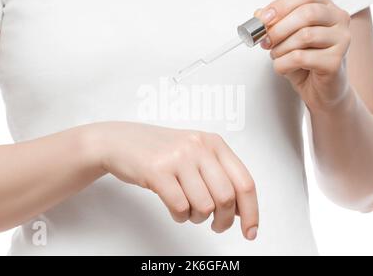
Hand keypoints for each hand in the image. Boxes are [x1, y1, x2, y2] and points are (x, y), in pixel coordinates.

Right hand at [89, 122, 258, 239]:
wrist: (120, 141)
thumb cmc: (161, 151)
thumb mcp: (195, 153)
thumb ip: (220, 175)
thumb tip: (243, 210)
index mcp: (214, 143)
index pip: (245, 182)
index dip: (252, 211)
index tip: (250, 231)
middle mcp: (199, 147)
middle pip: (227, 198)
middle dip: (224, 221)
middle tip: (216, 226)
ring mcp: (178, 158)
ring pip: (204, 206)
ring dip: (198, 218)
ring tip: (189, 210)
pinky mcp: (157, 171)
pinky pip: (180, 207)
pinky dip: (180, 216)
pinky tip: (174, 207)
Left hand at [256, 0, 351, 111]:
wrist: (321, 91)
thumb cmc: (305, 61)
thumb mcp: (286, 39)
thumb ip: (274, 24)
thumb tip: (259, 14)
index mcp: (327, 8)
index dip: (281, 5)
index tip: (262, 19)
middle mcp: (339, 20)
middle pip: (307, 13)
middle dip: (279, 28)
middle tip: (266, 41)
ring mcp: (342, 40)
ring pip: (304, 36)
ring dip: (281, 48)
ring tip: (276, 56)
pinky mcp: (336, 62)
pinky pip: (301, 58)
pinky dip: (283, 64)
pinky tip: (283, 67)